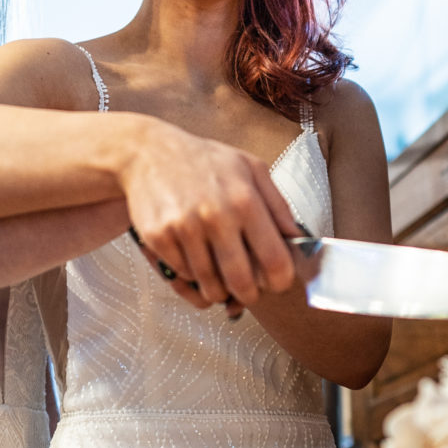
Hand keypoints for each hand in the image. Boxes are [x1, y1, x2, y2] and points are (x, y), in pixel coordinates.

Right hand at [119, 123, 300, 305]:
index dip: (279, 280)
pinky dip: (191, 275)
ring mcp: (184, 228)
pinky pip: (183, 275)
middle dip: (248, 295)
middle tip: (247, 291)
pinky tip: (194, 257)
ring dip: (218, 290)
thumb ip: (278, 206)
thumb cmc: (206, 161)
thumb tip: (298, 240)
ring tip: (220, 278)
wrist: (149, 152)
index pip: (274, 260)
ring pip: (209, 286)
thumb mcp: (251, 169)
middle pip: (241, 282)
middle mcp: (216, 216)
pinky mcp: (158, 238)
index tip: (276, 282)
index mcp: (245, 200)